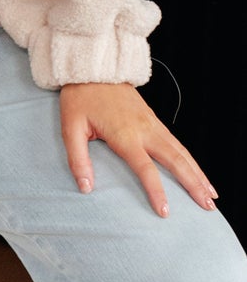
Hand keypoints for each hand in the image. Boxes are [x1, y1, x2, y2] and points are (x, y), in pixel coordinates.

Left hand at [60, 83, 216, 218]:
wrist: (95, 68)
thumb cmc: (80, 98)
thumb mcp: (70, 128)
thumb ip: (78, 159)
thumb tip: (85, 187)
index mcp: (125, 134)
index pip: (145, 168)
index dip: (156, 191)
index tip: (165, 212)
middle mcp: (145, 130)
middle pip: (176, 161)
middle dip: (194, 185)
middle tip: (208, 207)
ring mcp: (153, 124)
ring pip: (182, 152)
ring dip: (199, 174)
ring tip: (212, 196)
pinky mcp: (155, 121)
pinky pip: (178, 144)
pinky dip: (192, 161)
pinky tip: (198, 173)